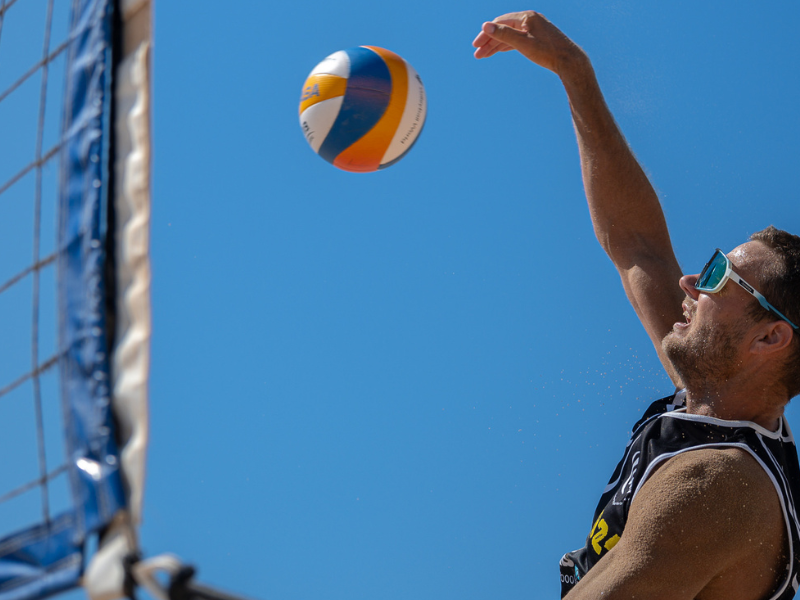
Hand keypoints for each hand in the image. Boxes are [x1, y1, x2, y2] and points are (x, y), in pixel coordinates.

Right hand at [472, 11, 586, 76]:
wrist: (569, 61)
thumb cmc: (547, 52)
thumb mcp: (523, 44)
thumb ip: (504, 35)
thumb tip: (486, 26)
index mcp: (527, 17)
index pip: (500, 22)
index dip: (486, 34)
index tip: (476, 46)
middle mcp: (530, 19)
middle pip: (504, 28)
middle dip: (489, 41)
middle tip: (477, 53)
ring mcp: (534, 28)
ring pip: (510, 35)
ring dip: (496, 45)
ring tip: (484, 55)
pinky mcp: (537, 37)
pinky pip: (517, 39)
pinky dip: (507, 45)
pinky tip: (498, 51)